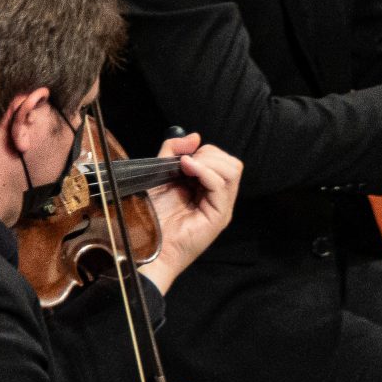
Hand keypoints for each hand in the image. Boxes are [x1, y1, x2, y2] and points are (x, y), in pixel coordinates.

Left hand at [142, 132, 240, 291]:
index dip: (205, 151)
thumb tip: (195, 136)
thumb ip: (172, 152)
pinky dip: (204, 171)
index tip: (182, 156)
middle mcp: (219, 198)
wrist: (148, 246)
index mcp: (208, 189)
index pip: (223, 160)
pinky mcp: (218, 217)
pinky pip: (221, 186)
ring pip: (232, 171)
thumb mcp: (159, 174)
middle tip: (185, 162)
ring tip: (186, 167)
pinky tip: (187, 169)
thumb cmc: (152, 217)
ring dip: (208, 162)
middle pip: (232, 163)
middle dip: (209, 155)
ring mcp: (221, 208)